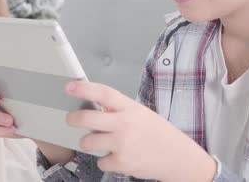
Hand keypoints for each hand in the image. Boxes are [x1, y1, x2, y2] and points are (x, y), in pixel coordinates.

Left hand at [65, 81, 216, 181]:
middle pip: (87, 118)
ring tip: (100, 142)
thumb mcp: (142, 114)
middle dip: (73, 118)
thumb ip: (119, 110)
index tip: (69, 86)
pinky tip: (118, 157)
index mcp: (131, 108)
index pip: (103, 93)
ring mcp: (123, 144)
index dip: (84, 88)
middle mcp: (125, 124)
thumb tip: (95, 107)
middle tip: (70, 119)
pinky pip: (100, 162)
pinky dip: (106, 161)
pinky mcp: (122, 162)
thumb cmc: (159, 134)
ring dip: (89, 143)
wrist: (179, 158)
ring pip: (88, 142)